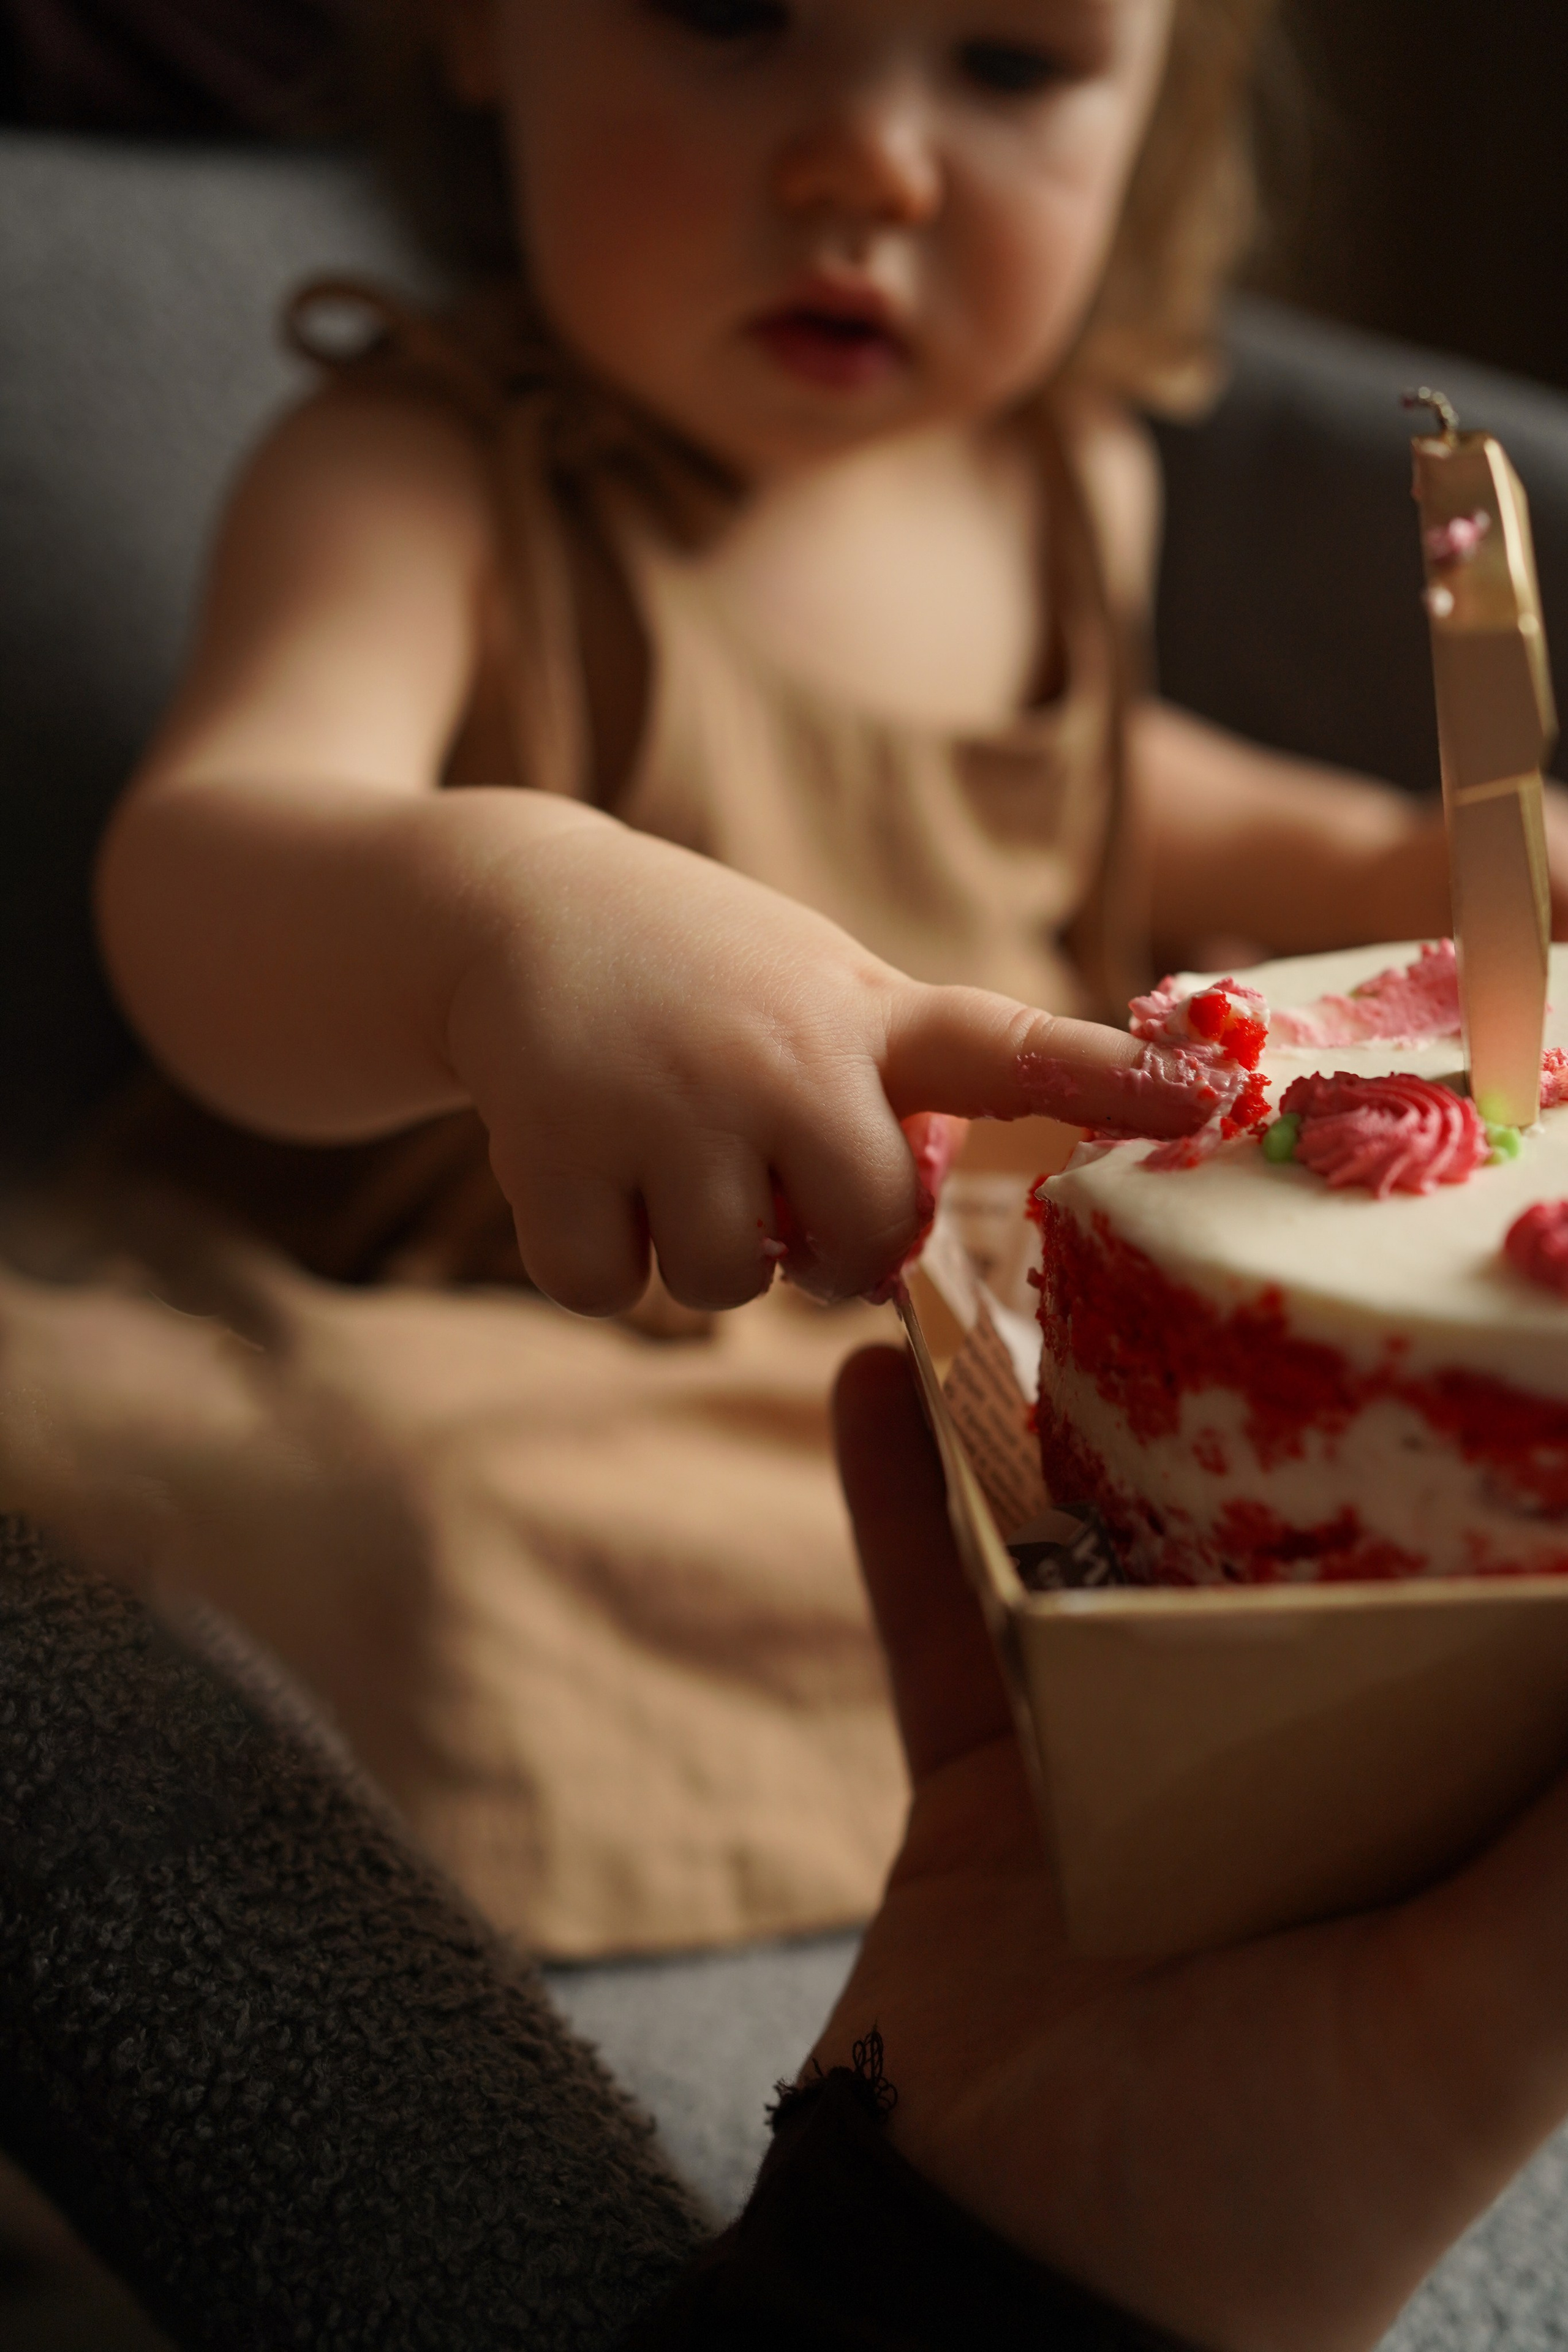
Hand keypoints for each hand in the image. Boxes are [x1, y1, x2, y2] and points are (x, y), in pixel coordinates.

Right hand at [443, 807, 1197, 1315]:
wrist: (515, 905)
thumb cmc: (703, 975)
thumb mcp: (821, 988)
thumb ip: (894, 1086)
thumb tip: (910, 1230)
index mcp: (865, 1016)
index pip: (1009, 1046)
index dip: (1109, 1081)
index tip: (1205, 1099)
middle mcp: (780, 1056)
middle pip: (862, 1240)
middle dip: (823, 1249)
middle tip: (775, 1188)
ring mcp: (665, 1102)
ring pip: (726, 1286)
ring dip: (699, 1251)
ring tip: (665, 1151)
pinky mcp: (554, 1148)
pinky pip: (609, 1291)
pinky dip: (598, 1260)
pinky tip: (586, 1169)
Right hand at [815, 1346, 1567, 2351]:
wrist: (1007, 2291)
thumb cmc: (1282, 2183)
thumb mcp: (1478, 2019)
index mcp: (1437, 1803)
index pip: (1484, 1599)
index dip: (1492, 1459)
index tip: (1476, 1295)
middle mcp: (1291, 1758)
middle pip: (1277, 1537)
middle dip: (1261, 1398)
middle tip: (1241, 1234)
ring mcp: (1124, 1757)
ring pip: (1096, 1542)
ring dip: (1058, 1413)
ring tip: (1032, 1263)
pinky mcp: (990, 1779)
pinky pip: (940, 1613)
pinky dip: (903, 1504)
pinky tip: (866, 1384)